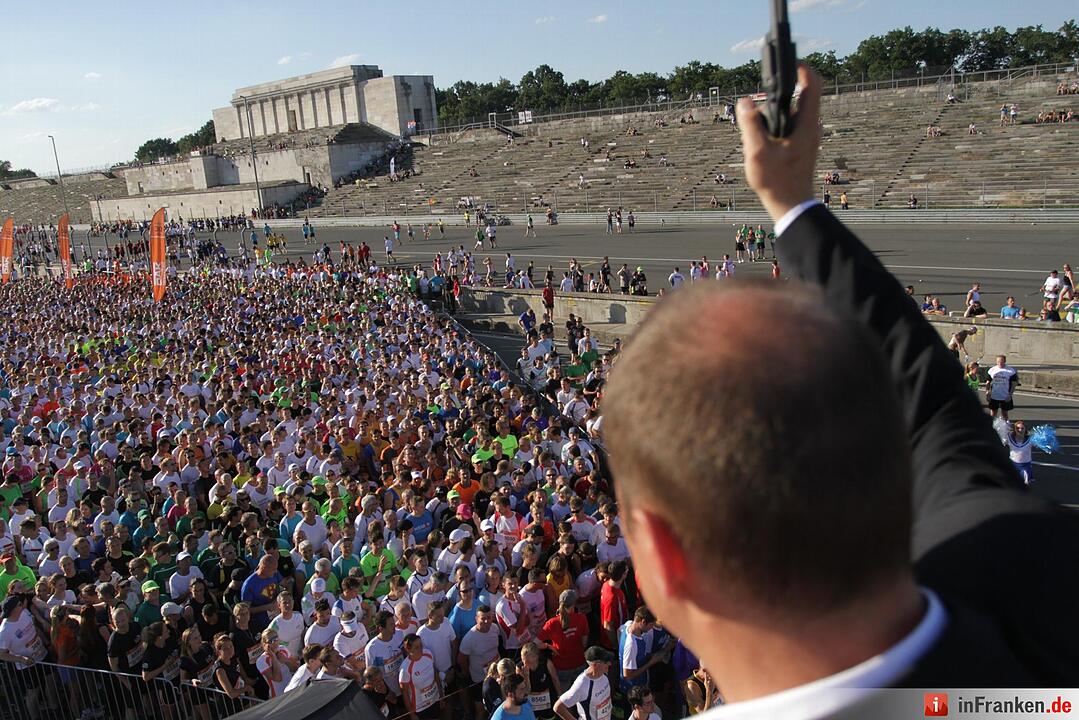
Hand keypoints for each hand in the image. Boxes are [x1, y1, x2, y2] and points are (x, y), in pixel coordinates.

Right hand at [735, 64, 822, 222]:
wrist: (791, 206)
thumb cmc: (777, 182)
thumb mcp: (758, 152)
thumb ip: (750, 124)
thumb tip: (744, 102)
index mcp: (806, 124)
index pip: (812, 83)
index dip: (802, 67)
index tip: (787, 62)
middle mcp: (810, 127)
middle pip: (800, 95)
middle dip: (778, 92)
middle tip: (760, 95)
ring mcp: (807, 137)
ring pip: (792, 111)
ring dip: (774, 111)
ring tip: (757, 123)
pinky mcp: (801, 145)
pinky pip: (788, 125)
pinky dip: (775, 124)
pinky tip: (761, 139)